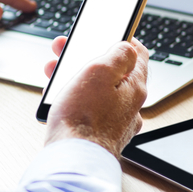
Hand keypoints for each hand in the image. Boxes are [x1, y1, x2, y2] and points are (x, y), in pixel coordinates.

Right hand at [43, 37, 148, 156]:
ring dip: (76, 76)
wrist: (72, 160)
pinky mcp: (100, 135)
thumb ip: (117, 54)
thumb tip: (127, 46)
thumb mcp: (100, 72)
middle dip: (87, 57)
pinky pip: (89, 109)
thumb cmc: (83, 118)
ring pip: (98, 91)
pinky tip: (59, 98)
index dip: (122, 38)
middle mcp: (130, 106)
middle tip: (67, 50)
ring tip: (54, 73)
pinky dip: (75, 98)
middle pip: (113, 72)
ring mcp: (116, 123)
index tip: (108, 32)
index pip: (138, 54)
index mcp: (135, 87)